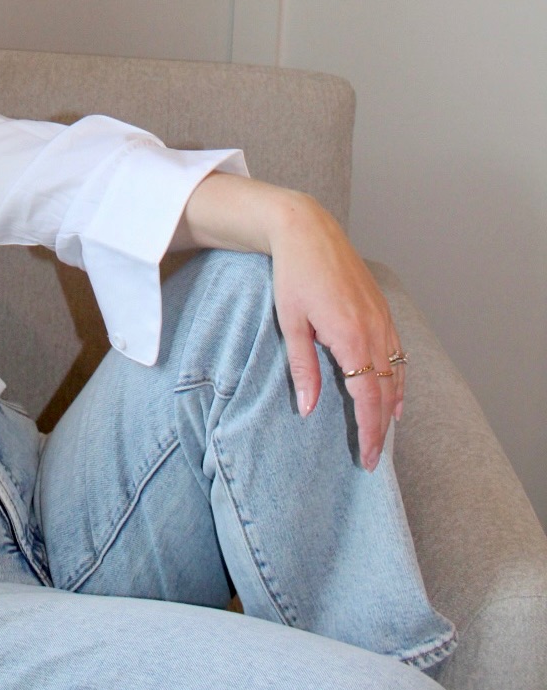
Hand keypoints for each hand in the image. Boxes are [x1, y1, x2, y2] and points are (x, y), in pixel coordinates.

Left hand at [268, 193, 404, 471]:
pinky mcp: (382, 310)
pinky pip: (397, 354)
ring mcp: (383, 320)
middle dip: (381, 429)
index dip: (370, 432)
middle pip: (386, 393)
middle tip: (373, 458)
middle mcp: (374, 331)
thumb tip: (308, 409)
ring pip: (397, 374)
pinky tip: (393, 394)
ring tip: (384, 433)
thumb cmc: (293, 275)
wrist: (308, 231)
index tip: (368, 458)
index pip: (368, 399)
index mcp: (350, 337)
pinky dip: (398, 379)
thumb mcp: (290, 323)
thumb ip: (302, 368)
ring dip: (392, 407)